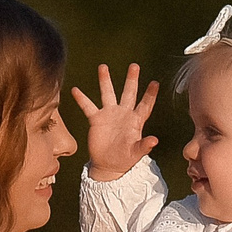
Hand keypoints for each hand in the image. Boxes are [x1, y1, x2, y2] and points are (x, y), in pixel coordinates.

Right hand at [72, 63, 158, 180]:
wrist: (108, 165)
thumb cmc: (125, 159)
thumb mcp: (135, 154)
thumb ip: (144, 146)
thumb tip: (155, 140)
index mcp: (136, 121)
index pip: (145, 105)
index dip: (150, 94)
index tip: (155, 83)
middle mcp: (123, 114)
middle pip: (128, 93)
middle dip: (131, 79)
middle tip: (134, 66)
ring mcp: (109, 115)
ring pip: (108, 94)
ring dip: (105, 80)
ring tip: (103, 66)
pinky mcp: (96, 120)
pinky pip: (88, 106)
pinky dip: (82, 98)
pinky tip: (75, 89)